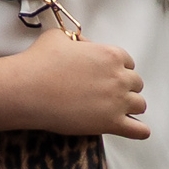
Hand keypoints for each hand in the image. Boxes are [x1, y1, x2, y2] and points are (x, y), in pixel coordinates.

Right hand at [0, 33, 150, 138]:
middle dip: (124, 87)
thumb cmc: (40, 61)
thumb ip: (75, 39)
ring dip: (130, 106)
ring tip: (114, 109)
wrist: (29, 89)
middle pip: (136, 83)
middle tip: (106, 91)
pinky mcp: (112, 124)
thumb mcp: (57, 37)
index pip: (128, 62)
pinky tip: (131, 128)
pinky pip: (140, 131)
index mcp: (110, 55)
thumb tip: (81, 45)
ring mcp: (118, 102)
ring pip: (140, 105)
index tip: (105, 74)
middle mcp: (119, 77)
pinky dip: (138, 130)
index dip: (117, 68)